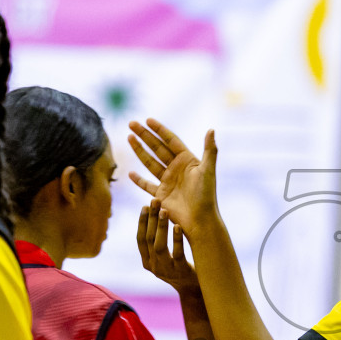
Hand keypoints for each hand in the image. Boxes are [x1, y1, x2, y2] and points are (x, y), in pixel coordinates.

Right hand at [126, 119, 218, 239]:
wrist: (200, 220)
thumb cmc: (206, 195)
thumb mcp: (208, 170)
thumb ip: (210, 150)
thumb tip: (212, 129)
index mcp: (187, 160)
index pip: (170, 140)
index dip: (159, 130)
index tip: (147, 120)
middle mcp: (176, 169)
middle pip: (157, 148)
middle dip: (144, 135)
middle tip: (131, 123)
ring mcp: (168, 182)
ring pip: (149, 162)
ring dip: (139, 150)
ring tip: (128, 138)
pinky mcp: (161, 195)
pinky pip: (147, 185)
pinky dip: (138, 180)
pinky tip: (130, 173)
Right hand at [137, 200, 198, 294]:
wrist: (192, 289)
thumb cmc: (178, 268)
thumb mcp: (163, 257)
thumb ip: (156, 243)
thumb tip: (154, 216)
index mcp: (147, 261)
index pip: (140, 239)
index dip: (142, 222)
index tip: (145, 206)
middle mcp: (153, 266)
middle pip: (148, 239)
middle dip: (151, 219)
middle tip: (154, 201)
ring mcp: (166, 270)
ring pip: (159, 246)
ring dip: (161, 227)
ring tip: (165, 211)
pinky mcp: (180, 272)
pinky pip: (177, 254)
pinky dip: (176, 240)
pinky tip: (178, 226)